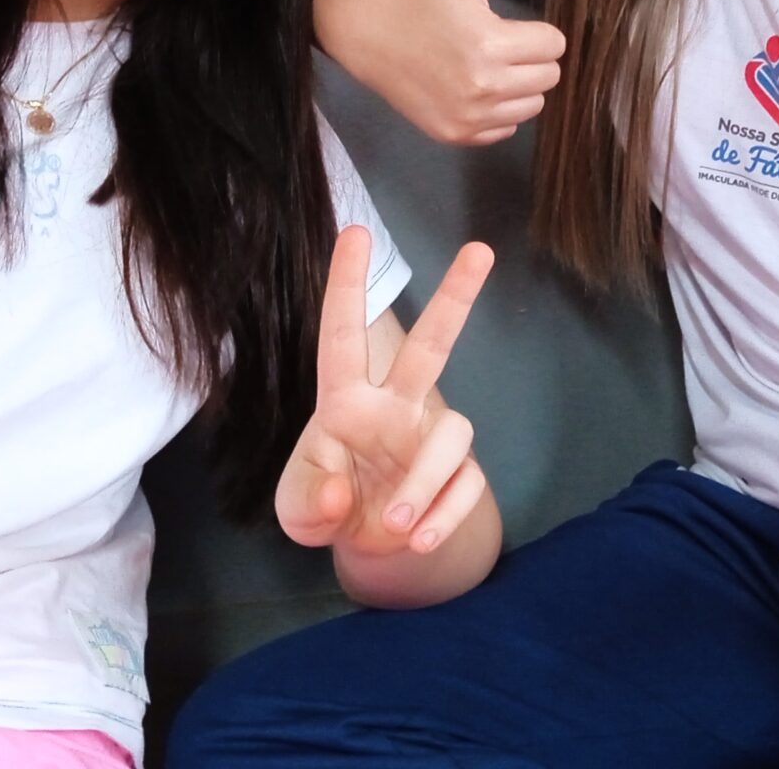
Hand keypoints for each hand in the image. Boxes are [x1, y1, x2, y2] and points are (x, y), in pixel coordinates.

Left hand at [277, 227, 494, 557]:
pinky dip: (444, 516)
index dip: (347, 287)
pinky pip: (467, 485)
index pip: (342, 338)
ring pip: (453, 435)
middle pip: (431, 344)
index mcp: (348, 402)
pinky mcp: (460, 475)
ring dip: (424, 484)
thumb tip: (342, 494)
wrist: (370, 545)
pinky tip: (419, 540)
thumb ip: (310, 501)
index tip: (354, 233)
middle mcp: (397, 408)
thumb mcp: (298, 512)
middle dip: (455, 297)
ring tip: (397, 527)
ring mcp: (431, 439)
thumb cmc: (326, 502)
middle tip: (480, 249)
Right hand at [323, 0, 563, 145]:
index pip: (554, 45)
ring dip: (521, 87)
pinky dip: (500, 111)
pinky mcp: (457, 134)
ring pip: (533, 106)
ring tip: (493, 66)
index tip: (516, 26)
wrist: (368, 35)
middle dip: (533, 58)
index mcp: (490, 42)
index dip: (539, 31)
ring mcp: (470, 115)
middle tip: (506, 45)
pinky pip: (507, 128)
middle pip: (549, 77)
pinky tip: (477, 89)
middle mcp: (484, 85)